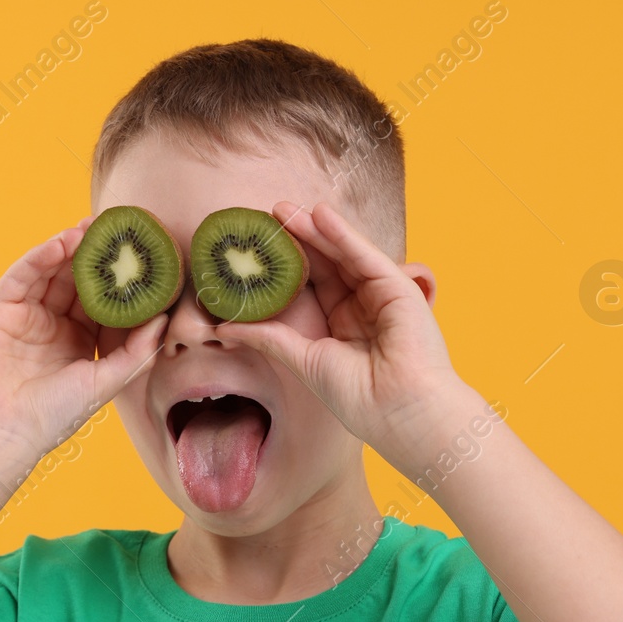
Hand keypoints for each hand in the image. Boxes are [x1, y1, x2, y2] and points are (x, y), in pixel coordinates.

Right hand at [0, 219, 168, 466]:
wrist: (4, 431)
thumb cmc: (54, 415)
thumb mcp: (105, 381)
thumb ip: (137, 351)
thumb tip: (165, 318)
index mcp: (78, 341)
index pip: (103, 301)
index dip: (120, 279)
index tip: (143, 256)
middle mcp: (51, 323)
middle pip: (77, 279)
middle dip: (97, 254)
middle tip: (118, 229)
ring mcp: (25, 314)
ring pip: (51, 271)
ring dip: (70, 247)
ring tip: (93, 228)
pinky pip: (23, 275)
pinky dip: (41, 256)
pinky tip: (61, 243)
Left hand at [215, 200, 471, 460]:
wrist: (399, 412)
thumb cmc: (357, 397)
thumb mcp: (303, 360)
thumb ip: (268, 338)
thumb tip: (223, 328)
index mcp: (343, 325)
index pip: (312, 285)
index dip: (285, 266)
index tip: (258, 246)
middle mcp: (364, 306)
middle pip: (326, 264)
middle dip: (298, 238)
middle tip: (267, 215)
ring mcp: (382, 296)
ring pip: (344, 254)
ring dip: (315, 229)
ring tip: (284, 209)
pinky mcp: (399, 288)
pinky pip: (366, 256)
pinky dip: (343, 235)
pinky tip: (321, 215)